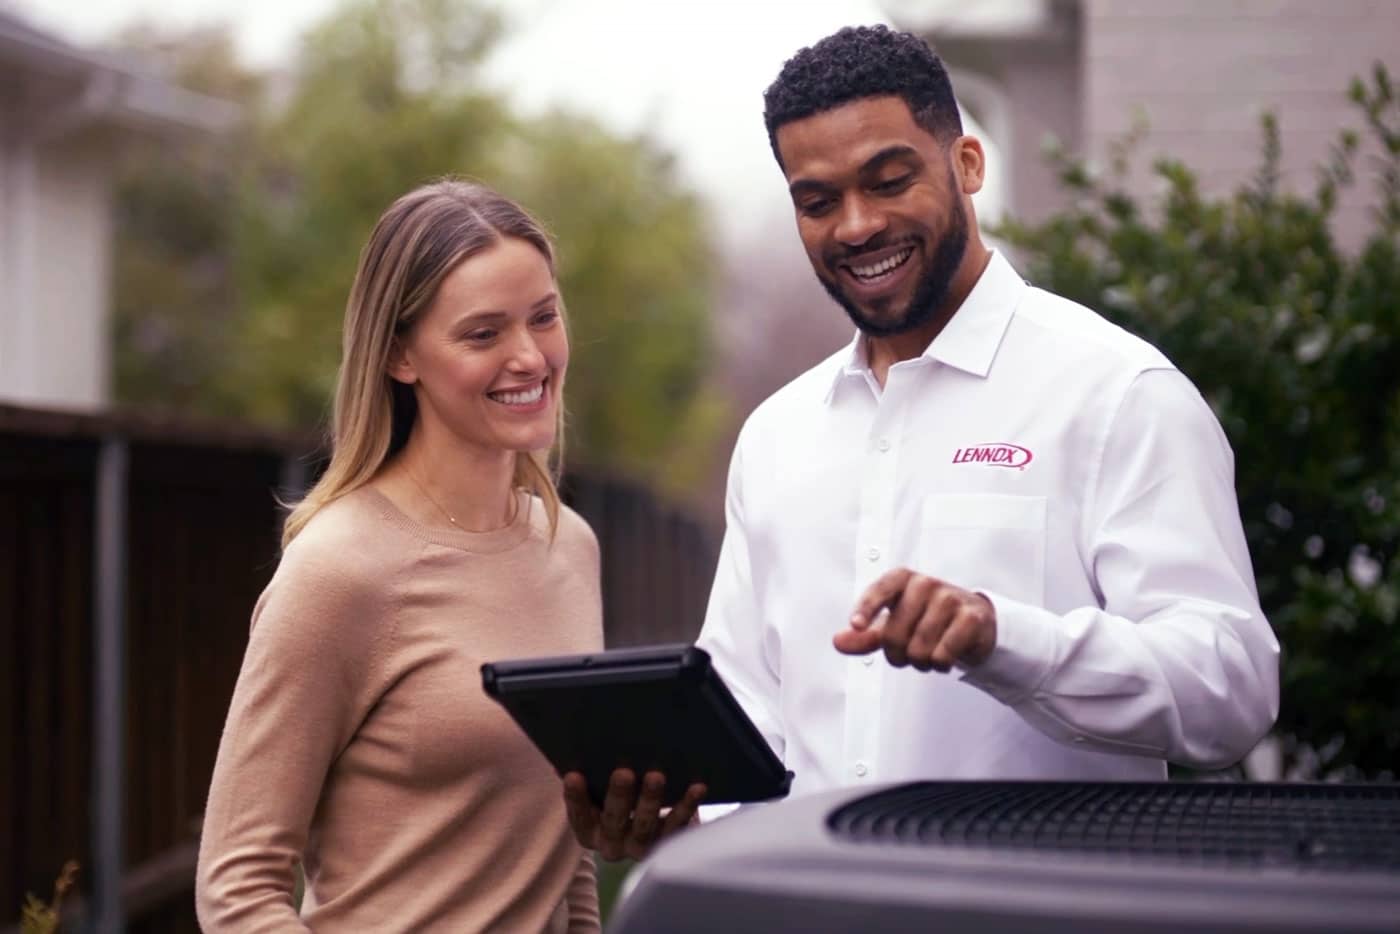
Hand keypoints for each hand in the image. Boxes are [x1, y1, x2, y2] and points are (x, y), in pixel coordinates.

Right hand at [562, 768, 705, 860]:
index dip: (575, 797)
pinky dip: (687, 806)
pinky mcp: (668, 844)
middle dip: (618, 796)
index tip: (573, 774)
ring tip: (656, 776)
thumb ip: (586, 776)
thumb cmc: (616, 799)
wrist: (650, 829)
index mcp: (590, 832)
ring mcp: (641, 847)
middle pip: (614, 820)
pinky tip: (696, 787)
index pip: (579, 816)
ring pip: (645, 826)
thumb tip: (567, 749)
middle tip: (623, 772)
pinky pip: (678, 826)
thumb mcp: (599, 792)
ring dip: (651, 800)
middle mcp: (613, 845)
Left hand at [834, 568, 996, 671]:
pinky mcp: (972, 617)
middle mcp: (926, 584)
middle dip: (897, 655)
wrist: (973, 622)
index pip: (880, 590)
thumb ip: (864, 635)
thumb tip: (839, 641)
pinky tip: (945, 657)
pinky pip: (943, 654)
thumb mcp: (892, 625)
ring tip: (928, 654)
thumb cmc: (926, 619)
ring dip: (920, 662)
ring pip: (918, 648)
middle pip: (895, 634)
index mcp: (902, 579)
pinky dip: (940, 664)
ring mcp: (950, 598)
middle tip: (908, 653)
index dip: (866, 608)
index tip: (856, 625)